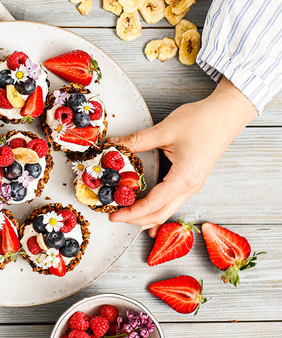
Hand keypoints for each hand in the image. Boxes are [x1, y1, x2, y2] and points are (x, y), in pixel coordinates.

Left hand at [107, 77, 256, 234]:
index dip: (130, 212)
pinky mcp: (191, 180)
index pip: (152, 204)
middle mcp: (190, 187)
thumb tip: (114, 145)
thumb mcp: (164, 131)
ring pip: (166, 210)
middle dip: (136, 219)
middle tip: (115, 216)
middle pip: (159, 214)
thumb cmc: (203, 121)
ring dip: (146, 215)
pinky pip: (172, 201)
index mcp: (184, 179)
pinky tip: (146, 210)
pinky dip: (156, 208)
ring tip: (126, 213)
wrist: (227, 114)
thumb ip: (136, 141)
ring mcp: (192, 185)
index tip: (114, 214)